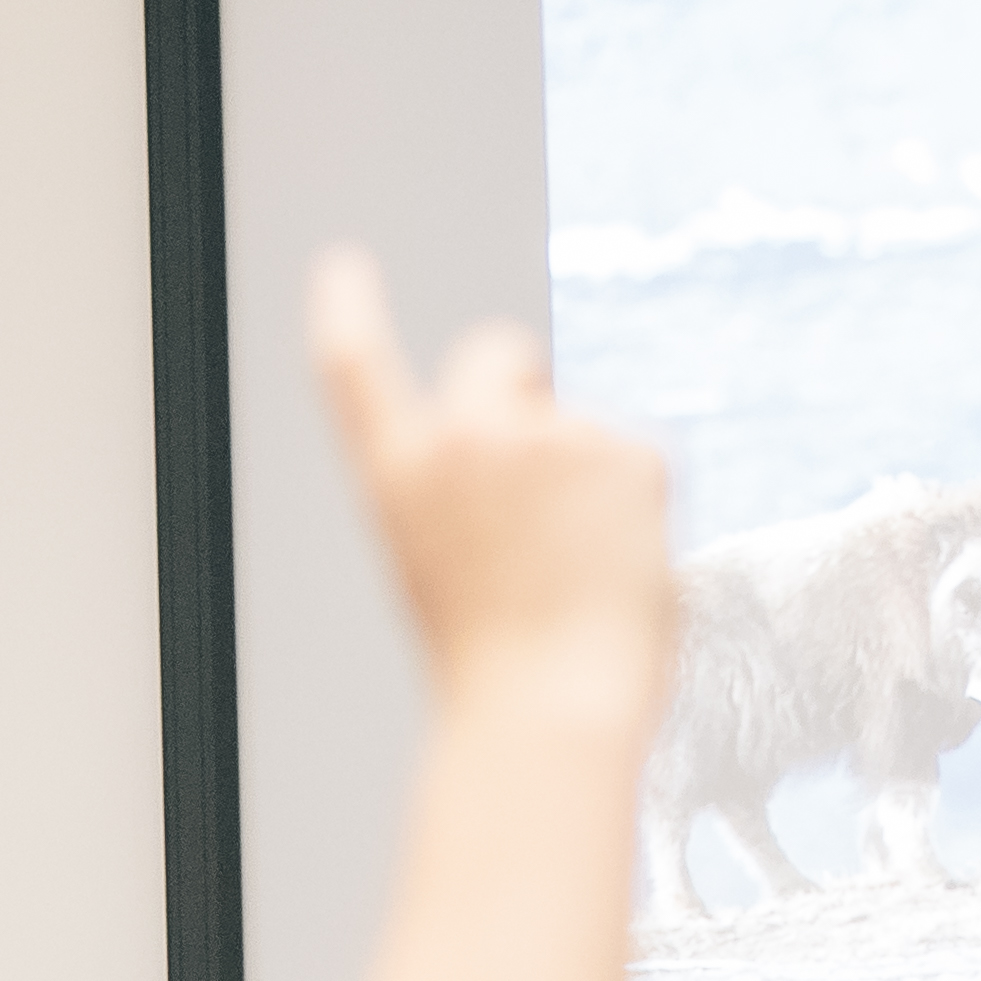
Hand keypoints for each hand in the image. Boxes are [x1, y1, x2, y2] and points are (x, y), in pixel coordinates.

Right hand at [307, 248, 670, 711]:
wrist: (545, 712)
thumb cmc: (495, 673)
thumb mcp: (448, 572)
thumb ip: (475, 499)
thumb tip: (552, 460)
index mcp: (398, 476)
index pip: (354, 368)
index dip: (346, 309)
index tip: (341, 268)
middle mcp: (465, 437)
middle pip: (499, 355)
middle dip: (518, 380)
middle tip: (539, 455)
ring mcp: (551, 436)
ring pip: (581, 431)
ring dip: (587, 483)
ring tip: (575, 575)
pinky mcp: (629, 452)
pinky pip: (639, 465)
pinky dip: (637, 512)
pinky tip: (618, 571)